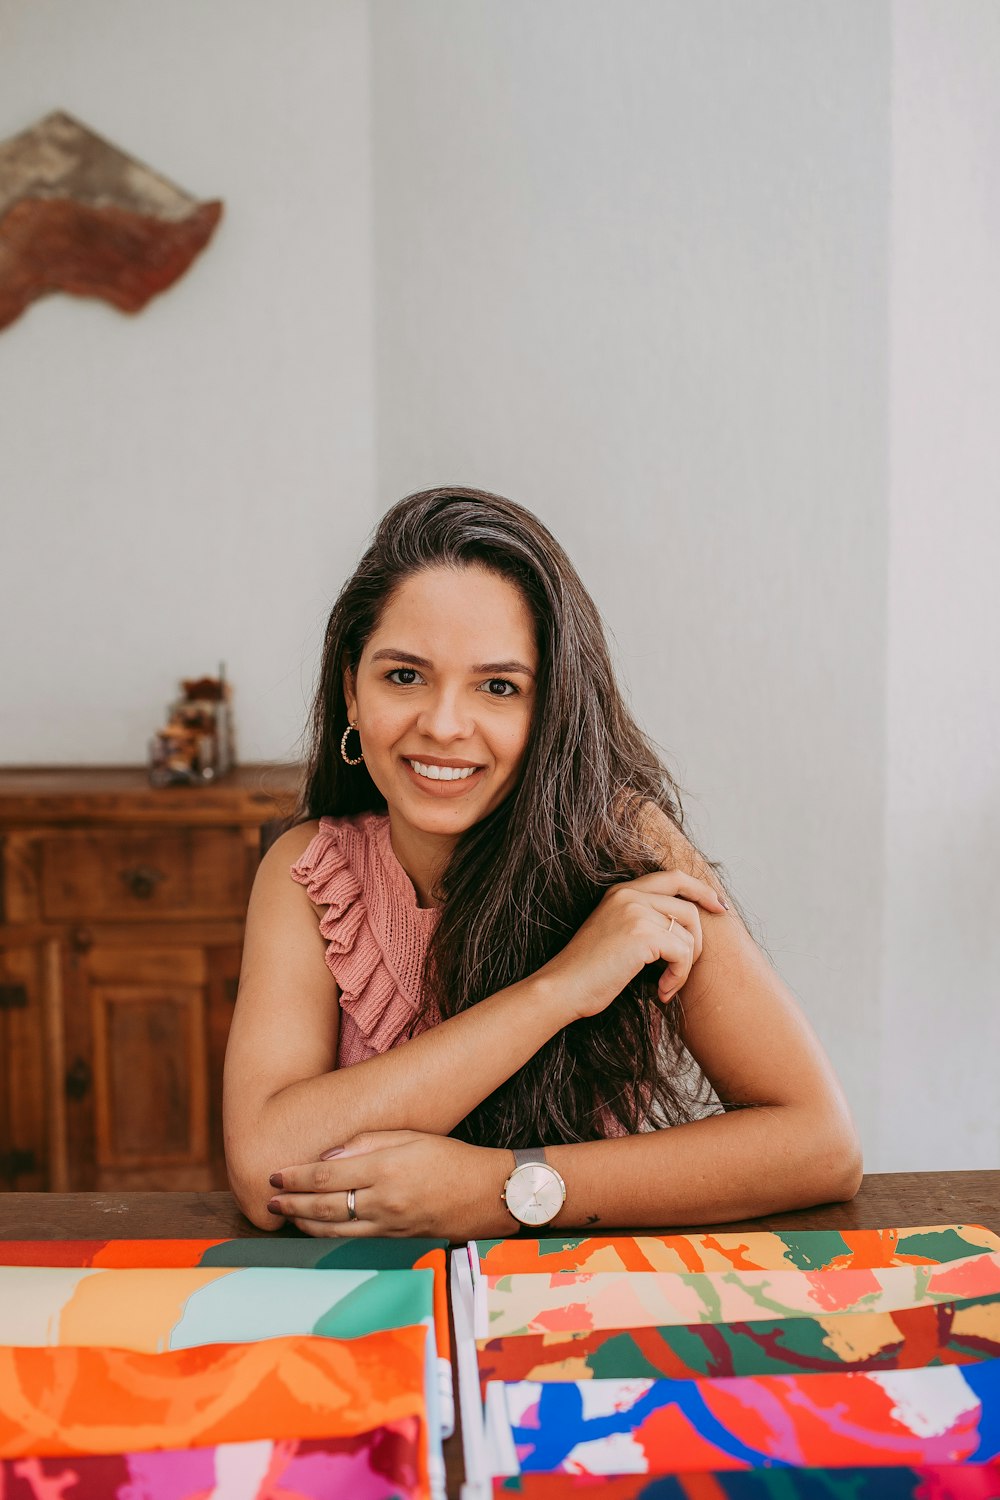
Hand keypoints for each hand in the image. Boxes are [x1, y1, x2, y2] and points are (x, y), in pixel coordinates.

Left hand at [265, 1130, 511, 1239]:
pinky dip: (328, 1235)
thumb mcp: (411, 1136)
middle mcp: (384, 1201)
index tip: (275, 1174)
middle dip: (291, 1203)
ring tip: (285, 1215)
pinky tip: (316, 1228)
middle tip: (268, 1198)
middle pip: (323, 1207)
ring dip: (304, 1223)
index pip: (326, 1176)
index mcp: (386, 1169)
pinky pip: (353, 1240)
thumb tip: (327, 1157)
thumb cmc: (451, 1158)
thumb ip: (366, 1144)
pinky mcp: (396, 1241)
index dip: (296, 1177)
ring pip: (334, 1230)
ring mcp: (389, 1226)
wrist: (489, 1194)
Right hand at [540, 870, 727, 1021]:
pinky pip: (682, 954)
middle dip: (698, 941)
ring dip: (685, 967)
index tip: (721, 907)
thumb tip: (687, 929)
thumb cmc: (588, 973)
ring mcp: (635, 912)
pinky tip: (660, 991)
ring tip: (665, 985)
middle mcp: (629, 895)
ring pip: (689, 935)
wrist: (562, 988)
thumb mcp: (616, 935)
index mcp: (621, 892)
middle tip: (687, 968)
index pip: (674, 877)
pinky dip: (678, 977)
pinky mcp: (641, 935)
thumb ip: (645, 921)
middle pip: (689, 908)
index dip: (702, 890)